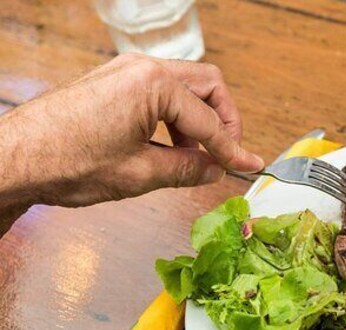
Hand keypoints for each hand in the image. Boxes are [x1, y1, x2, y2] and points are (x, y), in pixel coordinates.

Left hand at [0, 54, 263, 208]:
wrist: (15, 159)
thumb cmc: (70, 164)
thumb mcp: (140, 175)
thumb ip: (187, 170)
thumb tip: (215, 170)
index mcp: (154, 86)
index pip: (210, 121)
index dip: (233, 149)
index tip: (252, 166)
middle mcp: (142, 68)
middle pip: (208, 86)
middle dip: (223, 121)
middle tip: (225, 155)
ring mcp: (125, 71)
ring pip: (185, 86)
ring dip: (199, 119)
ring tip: (194, 157)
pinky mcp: (113, 82)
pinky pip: (160, 91)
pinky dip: (175, 115)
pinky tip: (169, 146)